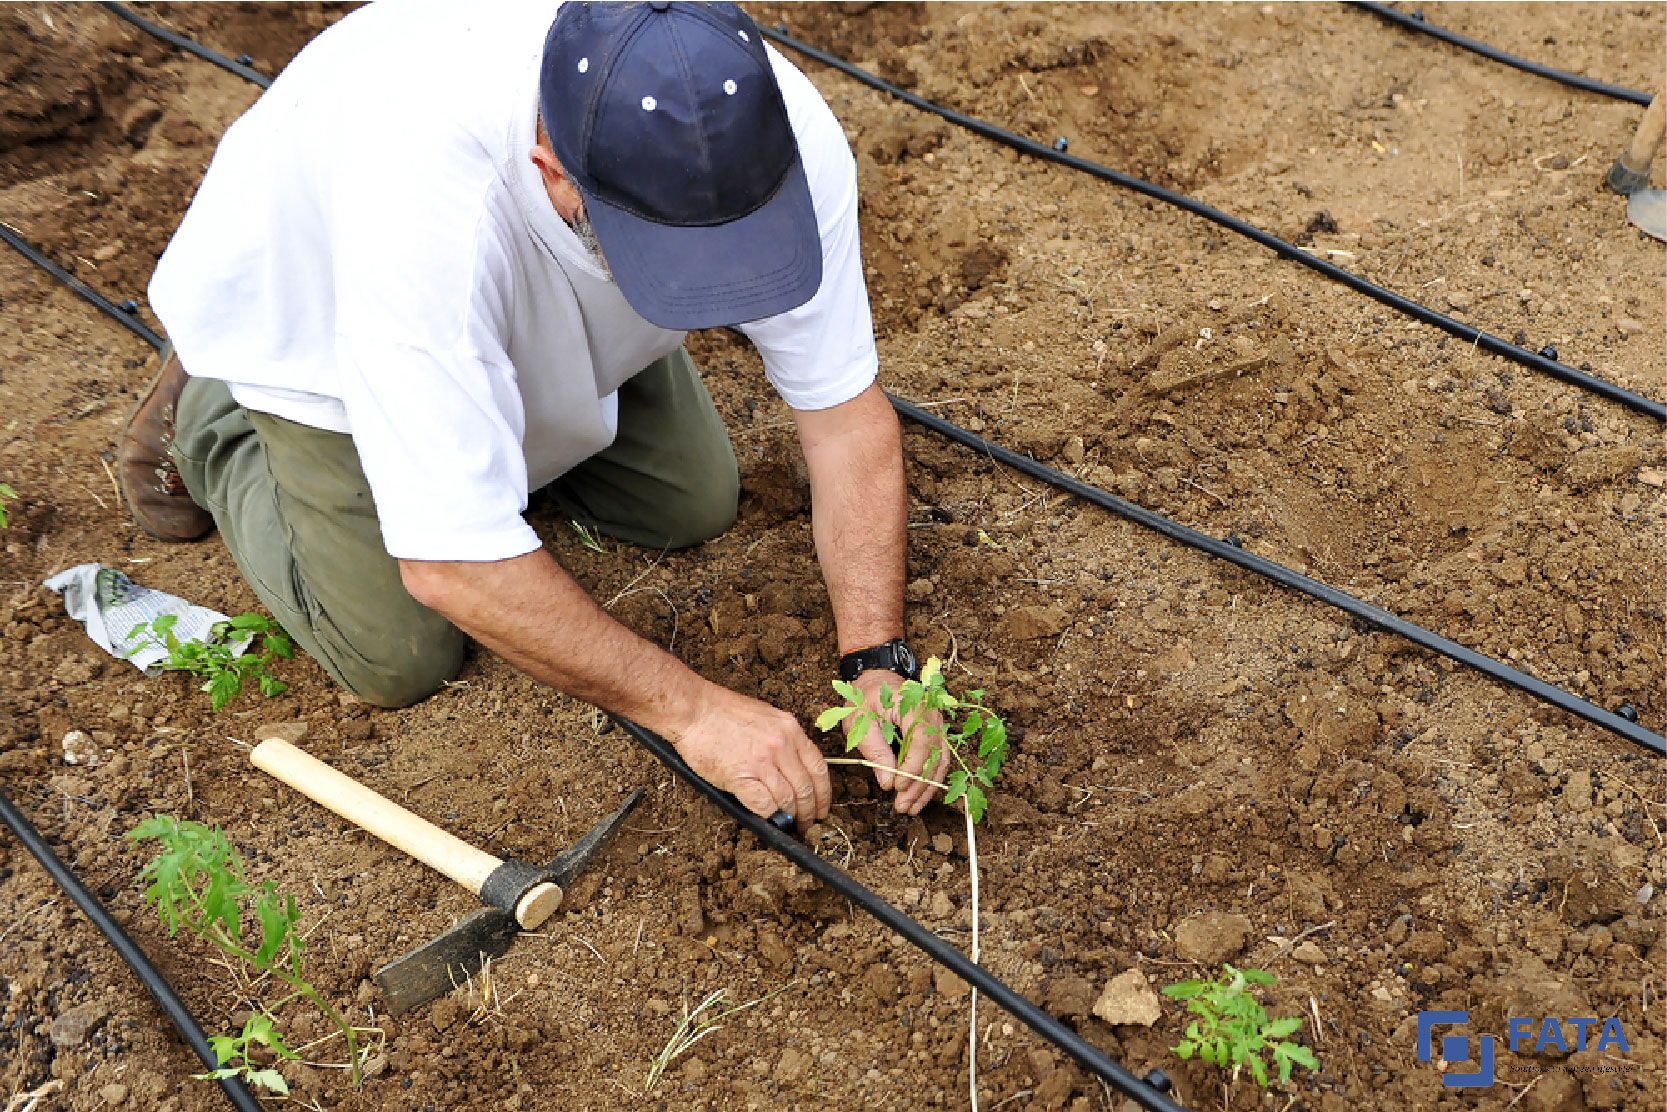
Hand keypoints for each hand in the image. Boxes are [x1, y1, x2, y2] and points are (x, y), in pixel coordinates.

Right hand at [672, 683, 830, 832]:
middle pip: (806, 788)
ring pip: (787, 800)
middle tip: (805, 823)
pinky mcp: (741, 776)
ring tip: (788, 824)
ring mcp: (762, 761)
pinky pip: (764, 805)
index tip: (822, 807)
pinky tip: (768, 818)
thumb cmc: (723, 712)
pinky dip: (769, 815)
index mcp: (790, 730)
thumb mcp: (767, 717)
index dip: (824, 793)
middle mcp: (781, 745)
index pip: (818, 768)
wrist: (694, 710)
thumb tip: (793, 769)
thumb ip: (784, 740)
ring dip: (790, 817)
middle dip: (808, 811)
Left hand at [845, 669, 945, 815]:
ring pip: (939, 761)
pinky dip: (930, 780)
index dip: (912, 766)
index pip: (921, 740)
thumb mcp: (860, 721)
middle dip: (919, 784)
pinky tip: (919, 797)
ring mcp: (937, 724)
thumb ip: (875, 750)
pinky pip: (938, 760)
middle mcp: (932, 714)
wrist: (877, 679)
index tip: (897, 787)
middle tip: (902, 806)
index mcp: (913, 705)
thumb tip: (887, 781)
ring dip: (927, 787)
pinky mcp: (935, 735)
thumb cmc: (865, 697)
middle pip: (934, 754)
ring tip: (911, 808)